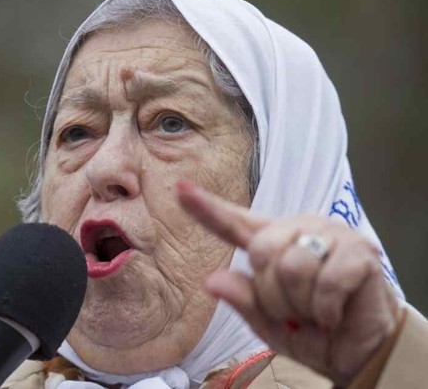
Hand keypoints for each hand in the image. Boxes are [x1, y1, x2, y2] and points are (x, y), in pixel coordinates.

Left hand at [176, 181, 401, 385]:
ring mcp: (332, 236)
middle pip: (260, 250)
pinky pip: (326, 281)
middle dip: (272, 294)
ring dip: (300, 304)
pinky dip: (325, 309)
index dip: (207, 208)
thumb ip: (243, 299)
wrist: (359, 353)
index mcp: (273, 242)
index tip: (180, 189)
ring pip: (292, 266)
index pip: (234, 223)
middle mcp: (300, 229)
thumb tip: (212, 281)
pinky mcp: (360, 251)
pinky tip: (334, 314)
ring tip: (315, 312)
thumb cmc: (310, 331)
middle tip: (293, 310)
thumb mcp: (267, 322)